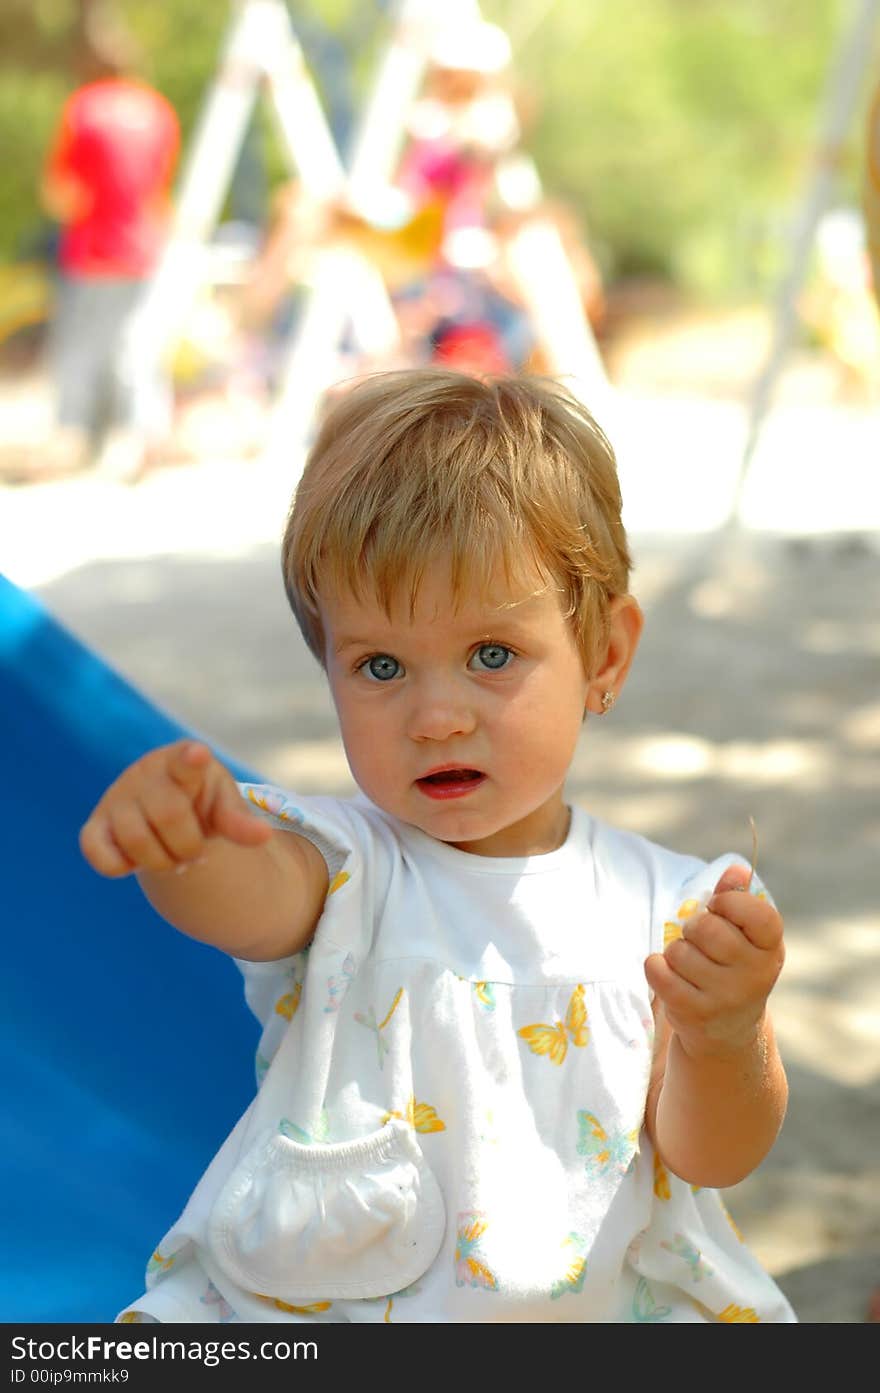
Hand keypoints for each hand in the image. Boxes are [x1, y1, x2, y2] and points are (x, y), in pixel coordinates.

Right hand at [79, 740, 272, 877]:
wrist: (166, 812)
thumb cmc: (201, 803)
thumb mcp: (224, 807)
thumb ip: (239, 821)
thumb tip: (263, 836)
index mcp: (184, 763)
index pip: (186, 760)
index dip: (191, 760)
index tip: (198, 754)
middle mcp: (145, 775)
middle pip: (168, 815)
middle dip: (187, 846)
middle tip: (195, 853)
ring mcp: (116, 798)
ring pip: (134, 839)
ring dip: (161, 861)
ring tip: (172, 858)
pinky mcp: (95, 826)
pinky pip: (98, 853)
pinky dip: (120, 866)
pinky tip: (135, 861)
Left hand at [644, 864, 784, 1058]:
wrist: (728, 1031)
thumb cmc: (732, 967)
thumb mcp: (745, 936)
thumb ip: (737, 898)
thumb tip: (735, 870)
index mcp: (771, 948)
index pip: (756, 913)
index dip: (729, 902)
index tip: (720, 908)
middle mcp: (755, 975)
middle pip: (706, 928)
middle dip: (694, 927)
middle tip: (698, 938)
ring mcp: (726, 998)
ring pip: (679, 951)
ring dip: (676, 951)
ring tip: (689, 964)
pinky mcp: (695, 1013)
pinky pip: (658, 971)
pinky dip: (656, 967)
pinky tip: (671, 975)